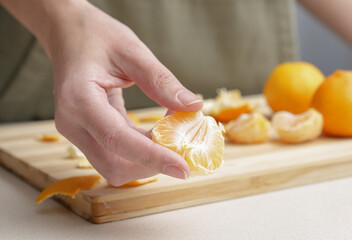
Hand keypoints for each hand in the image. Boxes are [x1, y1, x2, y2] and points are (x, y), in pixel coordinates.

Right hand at [49, 3, 201, 184]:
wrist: (68, 34)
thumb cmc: (96, 36)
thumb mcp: (132, 51)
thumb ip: (161, 81)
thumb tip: (193, 107)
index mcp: (79, 99)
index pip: (117, 140)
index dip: (152, 157)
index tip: (183, 168)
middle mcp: (72, 123)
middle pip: (114, 165)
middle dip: (153, 164)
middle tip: (186, 149)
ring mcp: (76, 132)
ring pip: (115, 166)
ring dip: (149, 159)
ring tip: (174, 135)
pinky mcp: (86, 134)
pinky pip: (117, 154)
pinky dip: (142, 150)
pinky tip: (161, 132)